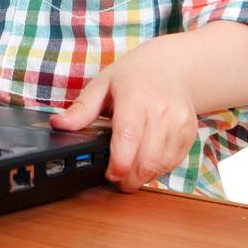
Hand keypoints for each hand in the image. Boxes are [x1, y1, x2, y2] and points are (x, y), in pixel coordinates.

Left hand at [47, 39, 197, 192]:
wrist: (172, 67)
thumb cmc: (133, 76)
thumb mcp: (102, 84)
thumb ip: (82, 109)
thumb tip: (58, 124)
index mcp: (135, 96)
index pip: (128, 137)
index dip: (119, 164)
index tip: (109, 175)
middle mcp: (161, 109)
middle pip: (146, 158)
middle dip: (129, 178)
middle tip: (115, 179)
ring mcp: (179, 122)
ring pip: (161, 165)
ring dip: (143, 177)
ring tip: (129, 173)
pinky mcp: (189, 133)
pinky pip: (173, 162)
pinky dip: (158, 170)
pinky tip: (146, 163)